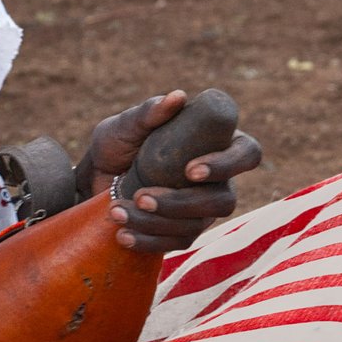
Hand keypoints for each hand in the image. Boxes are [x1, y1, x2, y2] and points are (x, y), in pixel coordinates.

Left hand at [76, 90, 263, 255]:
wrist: (94, 178)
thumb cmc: (117, 143)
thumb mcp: (126, 125)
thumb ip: (149, 112)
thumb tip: (177, 98)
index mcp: (216, 143)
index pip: (247, 154)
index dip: (226, 165)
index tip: (190, 171)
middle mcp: (217, 179)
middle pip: (224, 200)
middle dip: (181, 203)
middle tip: (141, 197)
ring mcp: (202, 209)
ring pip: (198, 225)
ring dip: (157, 222)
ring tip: (118, 212)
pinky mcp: (183, 231)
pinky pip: (178, 243)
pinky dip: (149, 242)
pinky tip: (124, 236)